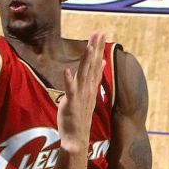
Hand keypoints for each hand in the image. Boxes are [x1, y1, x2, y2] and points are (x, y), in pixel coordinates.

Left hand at [57, 31, 105, 152]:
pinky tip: (67, 70)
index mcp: (90, 86)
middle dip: (95, 48)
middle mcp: (87, 89)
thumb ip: (94, 77)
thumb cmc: (81, 115)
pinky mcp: (71, 103)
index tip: (101, 33)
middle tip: (99, 32)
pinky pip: (70, 91)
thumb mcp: (89, 94)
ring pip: (83, 75)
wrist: (77, 137)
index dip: (98, 47)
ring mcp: (80, 95)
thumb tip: (100, 63)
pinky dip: (69, 81)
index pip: (95, 63)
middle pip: (92, 65)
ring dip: (86, 61)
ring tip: (88, 47)